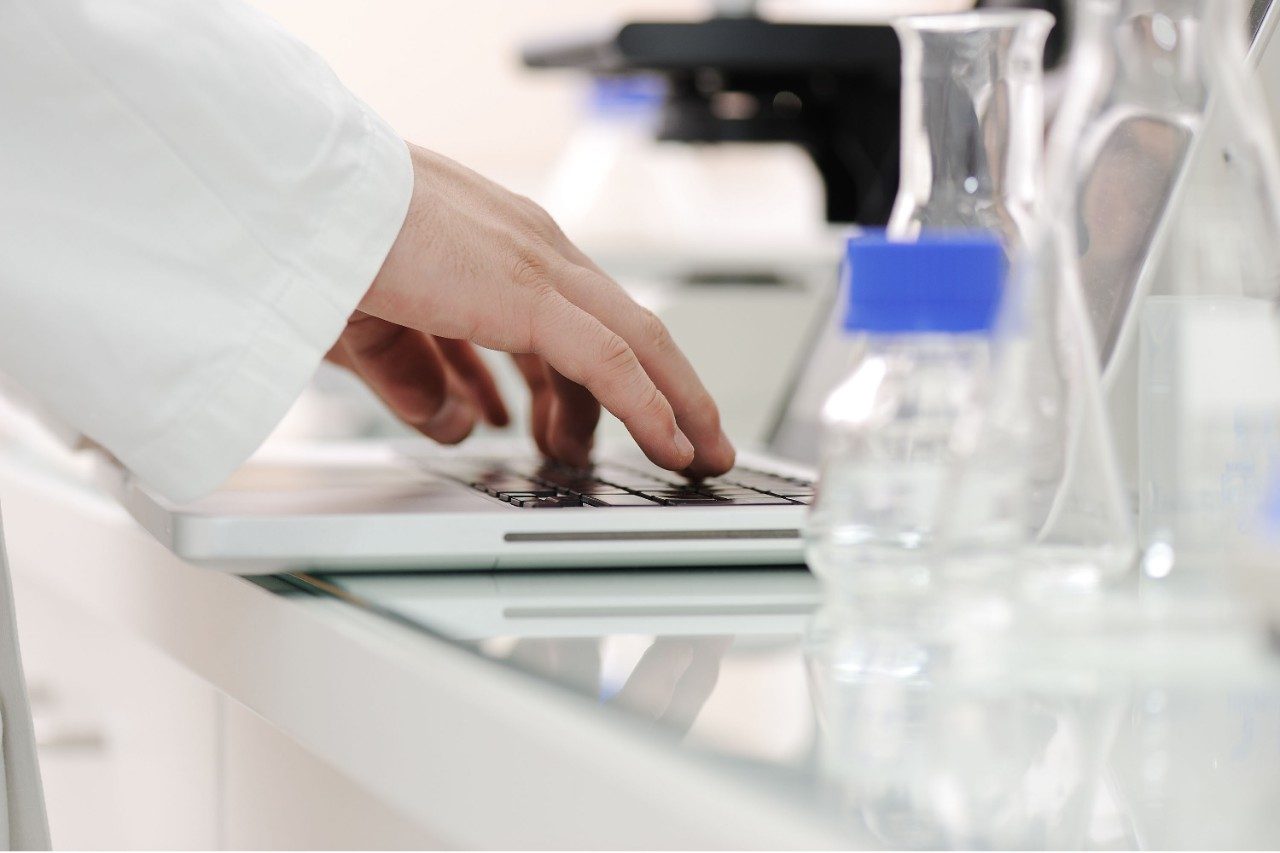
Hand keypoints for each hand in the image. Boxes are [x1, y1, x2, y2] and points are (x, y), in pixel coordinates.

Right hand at [334, 143, 734, 475]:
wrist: (301, 198)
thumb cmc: (328, 241)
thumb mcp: (380, 330)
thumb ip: (419, 379)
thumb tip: (461, 425)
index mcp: (502, 252)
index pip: (577, 319)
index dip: (603, 376)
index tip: (604, 424)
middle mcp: (534, 253)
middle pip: (627, 330)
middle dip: (666, 392)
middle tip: (686, 444)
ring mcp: (539, 266)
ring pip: (638, 342)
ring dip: (673, 405)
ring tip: (688, 456)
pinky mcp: (532, 292)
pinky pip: (612, 360)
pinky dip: (649, 407)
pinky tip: (669, 445)